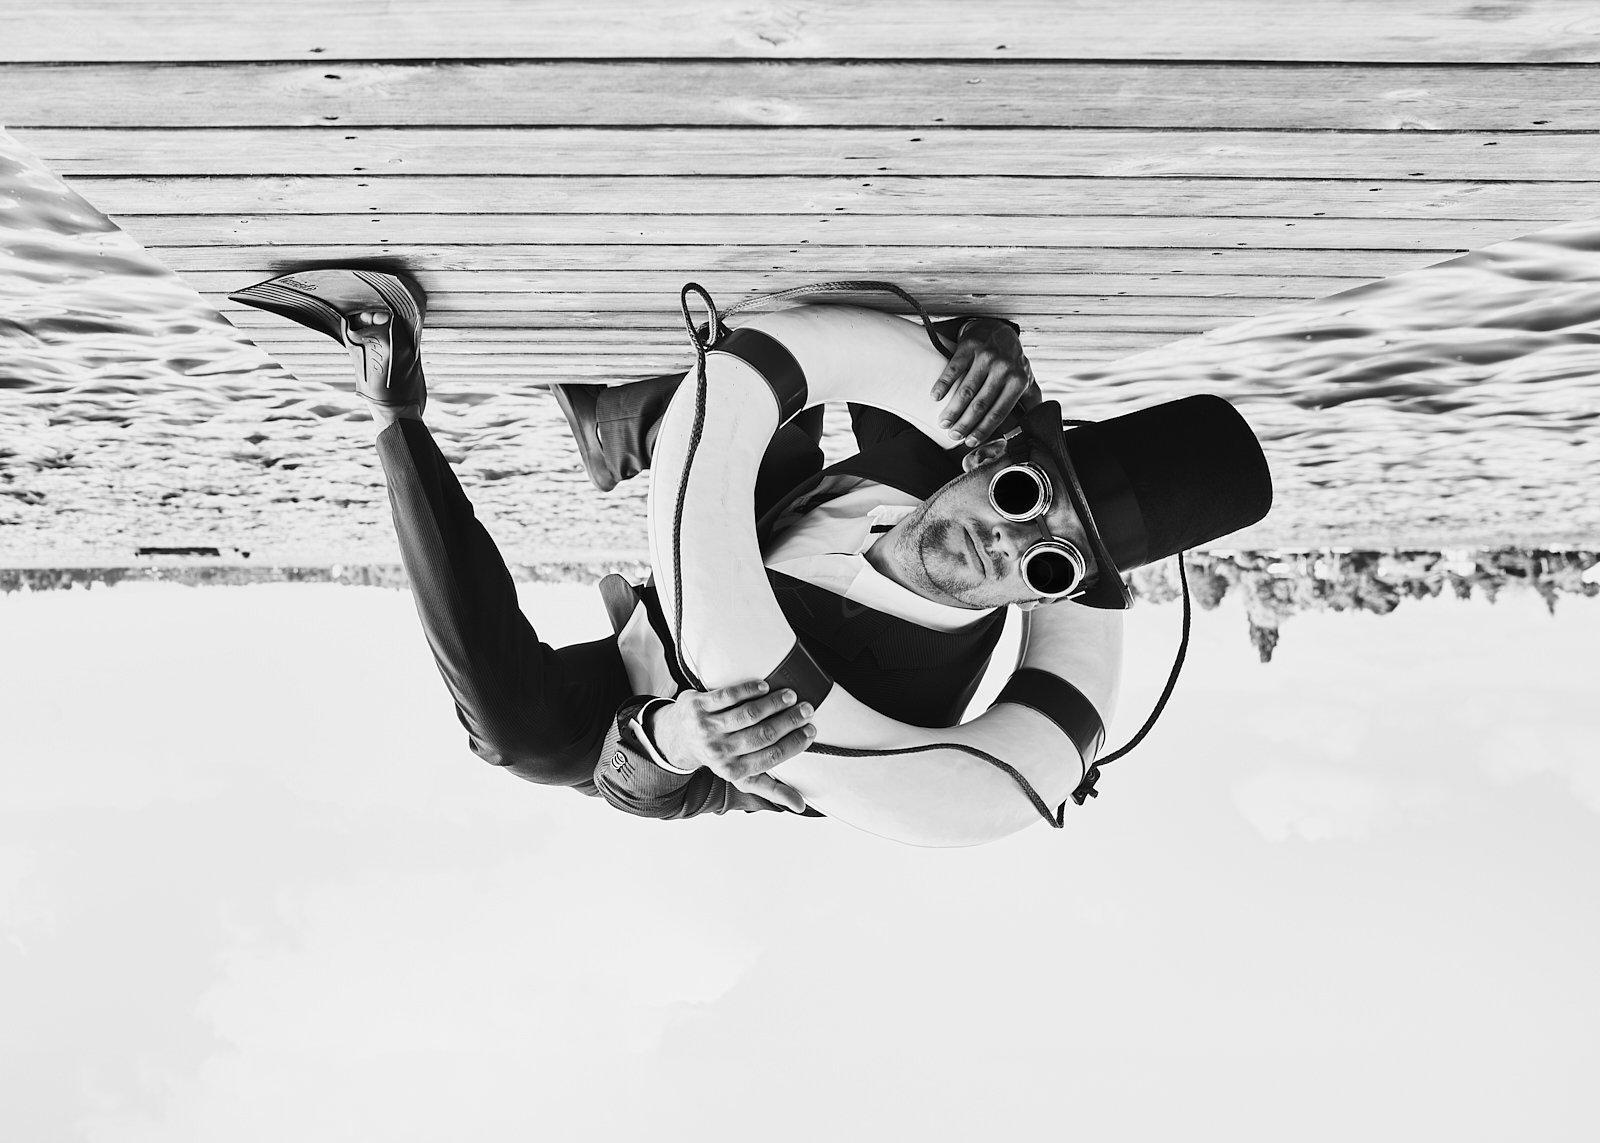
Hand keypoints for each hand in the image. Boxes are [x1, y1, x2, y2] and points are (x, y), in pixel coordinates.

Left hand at [646, 681, 815, 811]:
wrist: (678, 738)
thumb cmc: (719, 756)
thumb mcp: (742, 778)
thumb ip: (771, 790)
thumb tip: (800, 806)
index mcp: (734, 771)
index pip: (772, 757)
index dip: (795, 743)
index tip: (811, 730)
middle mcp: (720, 751)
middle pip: (763, 734)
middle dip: (789, 721)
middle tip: (806, 710)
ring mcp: (707, 728)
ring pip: (748, 714)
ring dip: (773, 703)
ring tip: (790, 695)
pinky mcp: (698, 706)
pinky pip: (727, 696)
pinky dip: (748, 690)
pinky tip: (764, 686)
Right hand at [931, 318, 1041, 445]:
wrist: (999, 329)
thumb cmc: (1012, 361)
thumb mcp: (1027, 379)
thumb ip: (1032, 402)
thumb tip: (1038, 428)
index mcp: (1018, 381)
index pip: (999, 412)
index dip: (983, 429)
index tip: (970, 442)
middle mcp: (1003, 369)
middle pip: (981, 404)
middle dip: (965, 424)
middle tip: (953, 435)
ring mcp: (986, 356)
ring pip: (966, 391)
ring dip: (952, 410)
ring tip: (943, 423)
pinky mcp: (970, 346)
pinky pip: (953, 369)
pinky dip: (942, 384)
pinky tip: (935, 397)